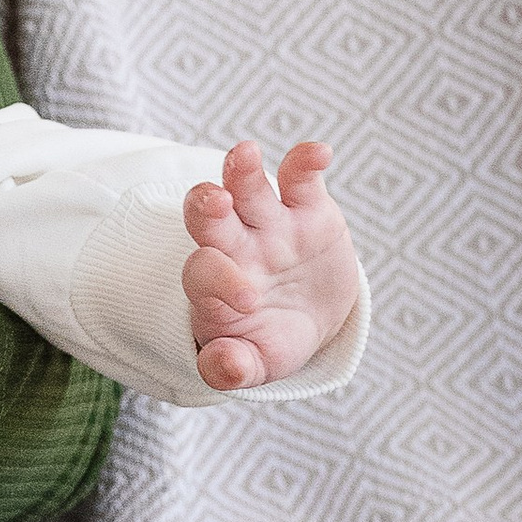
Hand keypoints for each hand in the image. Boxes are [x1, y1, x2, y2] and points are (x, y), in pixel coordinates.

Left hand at [182, 141, 356, 390]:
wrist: (308, 319)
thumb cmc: (268, 339)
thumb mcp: (255, 364)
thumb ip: (232, 368)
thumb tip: (223, 368)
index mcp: (213, 284)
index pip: (203, 273)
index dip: (219, 281)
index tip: (248, 300)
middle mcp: (235, 245)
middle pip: (208, 218)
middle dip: (207, 208)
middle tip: (215, 203)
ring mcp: (269, 223)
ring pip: (246, 188)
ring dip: (242, 170)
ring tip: (245, 152)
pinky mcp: (307, 208)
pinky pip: (300, 178)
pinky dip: (306, 162)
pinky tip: (318, 152)